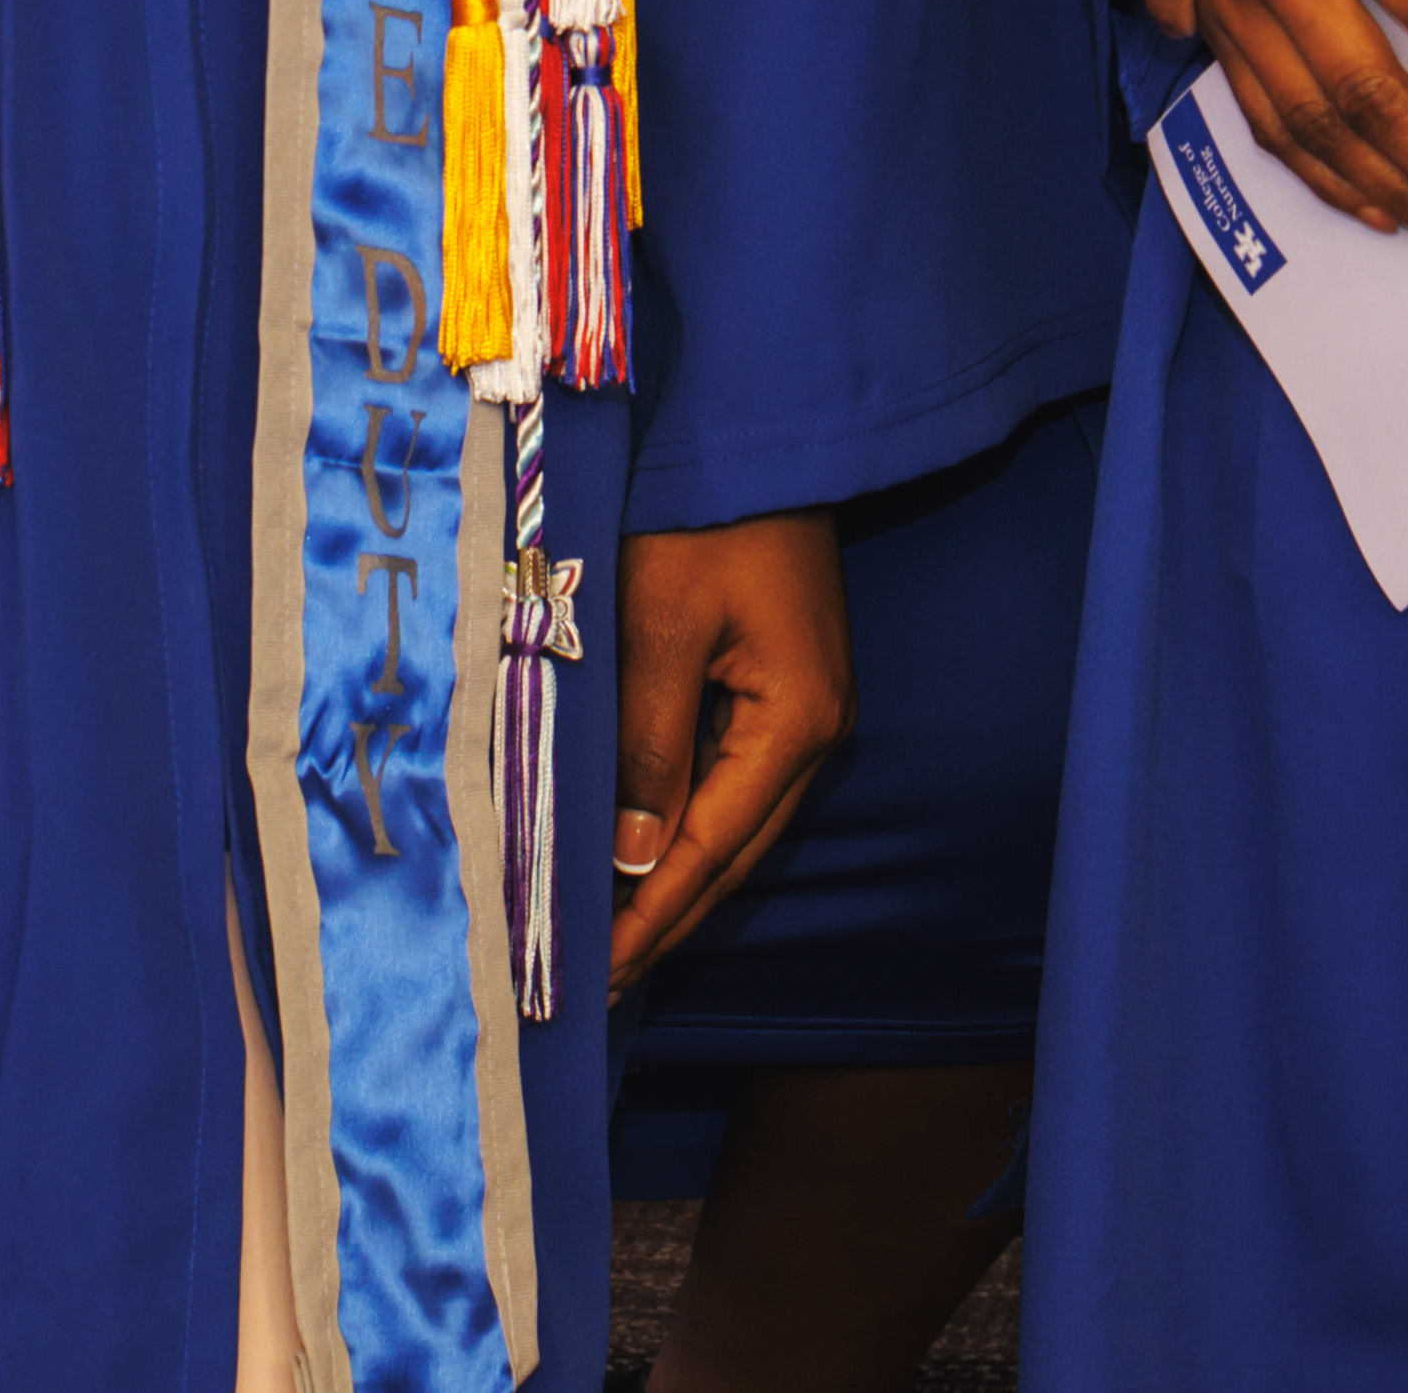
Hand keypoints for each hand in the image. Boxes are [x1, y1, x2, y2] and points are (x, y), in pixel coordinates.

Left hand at [605, 506, 846, 981]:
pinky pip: (728, 776)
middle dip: (663, 916)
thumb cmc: (704, 517)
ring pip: (731, 821)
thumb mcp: (661, 626)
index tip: (597, 974)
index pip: (713, 848)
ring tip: (608, 933)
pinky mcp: (779, 683)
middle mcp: (814, 729)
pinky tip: (639, 846)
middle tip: (593, 977)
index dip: (653, 915)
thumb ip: (649, 745)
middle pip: (731, 851)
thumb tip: (634, 857)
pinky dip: (682, 821)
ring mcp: (803, 707)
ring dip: (671, 876)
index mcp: (797, 722)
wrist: (753, 430)